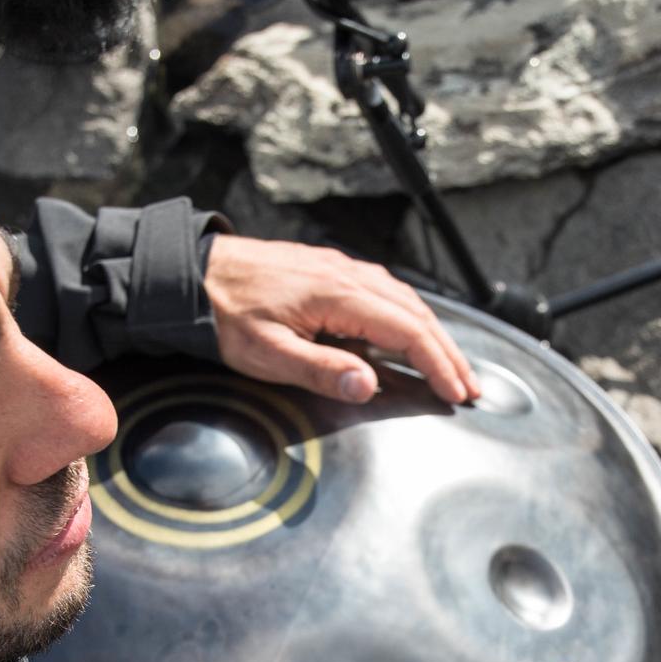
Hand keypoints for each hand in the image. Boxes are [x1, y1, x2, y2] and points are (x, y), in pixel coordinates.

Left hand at [205, 234, 478, 406]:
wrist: (191, 273)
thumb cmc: (224, 314)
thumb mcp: (267, 353)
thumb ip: (320, 370)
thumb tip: (367, 385)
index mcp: (338, 294)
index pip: (408, 331)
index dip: (438, 364)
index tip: (457, 392)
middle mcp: (348, 275)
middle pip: (417, 314)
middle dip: (448, 353)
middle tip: (469, 387)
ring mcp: (341, 269)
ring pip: (405, 300)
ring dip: (432, 334)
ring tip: (449, 366)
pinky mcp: (330, 270)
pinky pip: (386, 291)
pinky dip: (410, 316)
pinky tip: (410, 332)